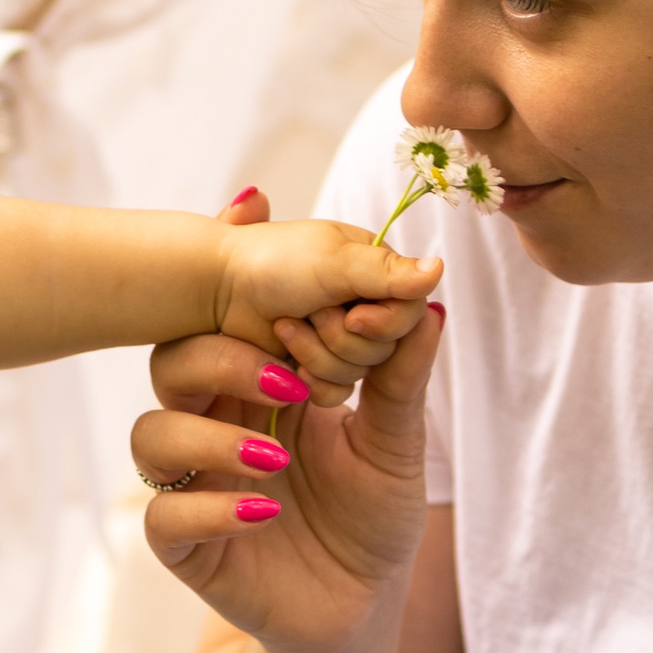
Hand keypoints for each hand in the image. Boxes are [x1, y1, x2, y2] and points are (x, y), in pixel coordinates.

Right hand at [137, 187, 444, 652]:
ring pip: (152, 435)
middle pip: (172, 363)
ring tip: (275, 459)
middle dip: (219, 362)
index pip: (227, 325)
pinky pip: (163, 516)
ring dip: (209, 438)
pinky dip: (207, 508)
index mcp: (256, 388)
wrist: (364, 610)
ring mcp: (194, 484)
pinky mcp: (186, 547)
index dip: (255, 317)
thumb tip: (430, 304)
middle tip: (289, 384)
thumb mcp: (396, 446)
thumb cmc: (373, 518)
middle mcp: (214, 425)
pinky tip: (264, 514)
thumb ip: (400, 379)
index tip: (311, 322)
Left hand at [212, 194, 438, 405]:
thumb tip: (440, 268)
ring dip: (319, 354)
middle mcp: (358, 300)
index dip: (385, 321)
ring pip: (359, 369)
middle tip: (310, 314)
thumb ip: (388, 273)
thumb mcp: (332, 263)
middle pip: (386, 344)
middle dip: (343, 337)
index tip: (354, 317)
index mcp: (369, 267)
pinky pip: (334, 390)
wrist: (211, 292)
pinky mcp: (313, 367)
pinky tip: (284, 362)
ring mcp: (334, 336)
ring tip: (284, 327)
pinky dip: (309, 380)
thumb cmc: (267, 264)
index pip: (410, 307)